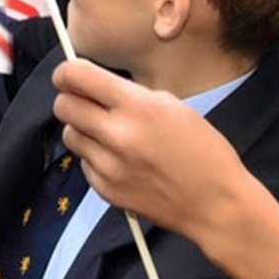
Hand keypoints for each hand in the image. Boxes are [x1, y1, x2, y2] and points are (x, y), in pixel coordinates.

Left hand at [50, 59, 278, 278]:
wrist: (216, 205)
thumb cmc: (204, 152)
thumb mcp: (175, 107)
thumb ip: (132, 95)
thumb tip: (99, 88)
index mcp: (138, 107)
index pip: (77, 77)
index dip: (66, 72)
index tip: (67, 75)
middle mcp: (118, 136)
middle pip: (63, 106)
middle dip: (70, 99)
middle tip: (85, 102)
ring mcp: (109, 166)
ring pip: (69, 135)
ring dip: (81, 129)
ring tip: (107, 134)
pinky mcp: (106, 191)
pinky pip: (84, 164)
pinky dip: (95, 158)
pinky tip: (120, 160)